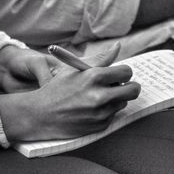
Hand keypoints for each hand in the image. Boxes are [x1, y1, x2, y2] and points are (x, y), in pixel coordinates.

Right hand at [0, 43, 140, 141]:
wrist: (40, 115)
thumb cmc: (57, 88)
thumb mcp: (75, 70)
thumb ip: (100, 59)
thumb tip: (118, 46)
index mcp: (94, 77)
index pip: (126, 72)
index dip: (123, 73)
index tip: (119, 75)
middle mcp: (100, 96)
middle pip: (133, 90)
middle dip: (130, 87)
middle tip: (122, 86)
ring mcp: (101, 113)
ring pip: (123, 102)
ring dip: (116, 99)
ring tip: (98, 97)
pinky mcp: (100, 126)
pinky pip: (113, 115)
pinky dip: (106, 111)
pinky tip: (91, 109)